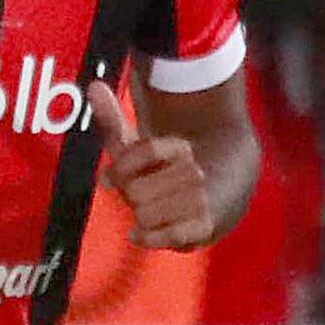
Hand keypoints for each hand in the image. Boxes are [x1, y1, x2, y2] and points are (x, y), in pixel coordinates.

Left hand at [104, 123, 225, 251]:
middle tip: (140, 197)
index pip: (146, 152)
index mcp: (181, 147)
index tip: (108, 180)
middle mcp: (194, 172)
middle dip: (132, 196)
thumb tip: (94, 87)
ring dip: (141, 217)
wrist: (230, 186)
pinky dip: (149, 237)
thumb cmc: (174, 168)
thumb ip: (115, 120)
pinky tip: (140, 233)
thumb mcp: (144, 145)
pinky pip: (168, 236)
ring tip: (151, 212)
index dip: (122, 168)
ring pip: (145, 214)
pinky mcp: (206, 227)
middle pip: (137, 191)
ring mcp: (200, 200)